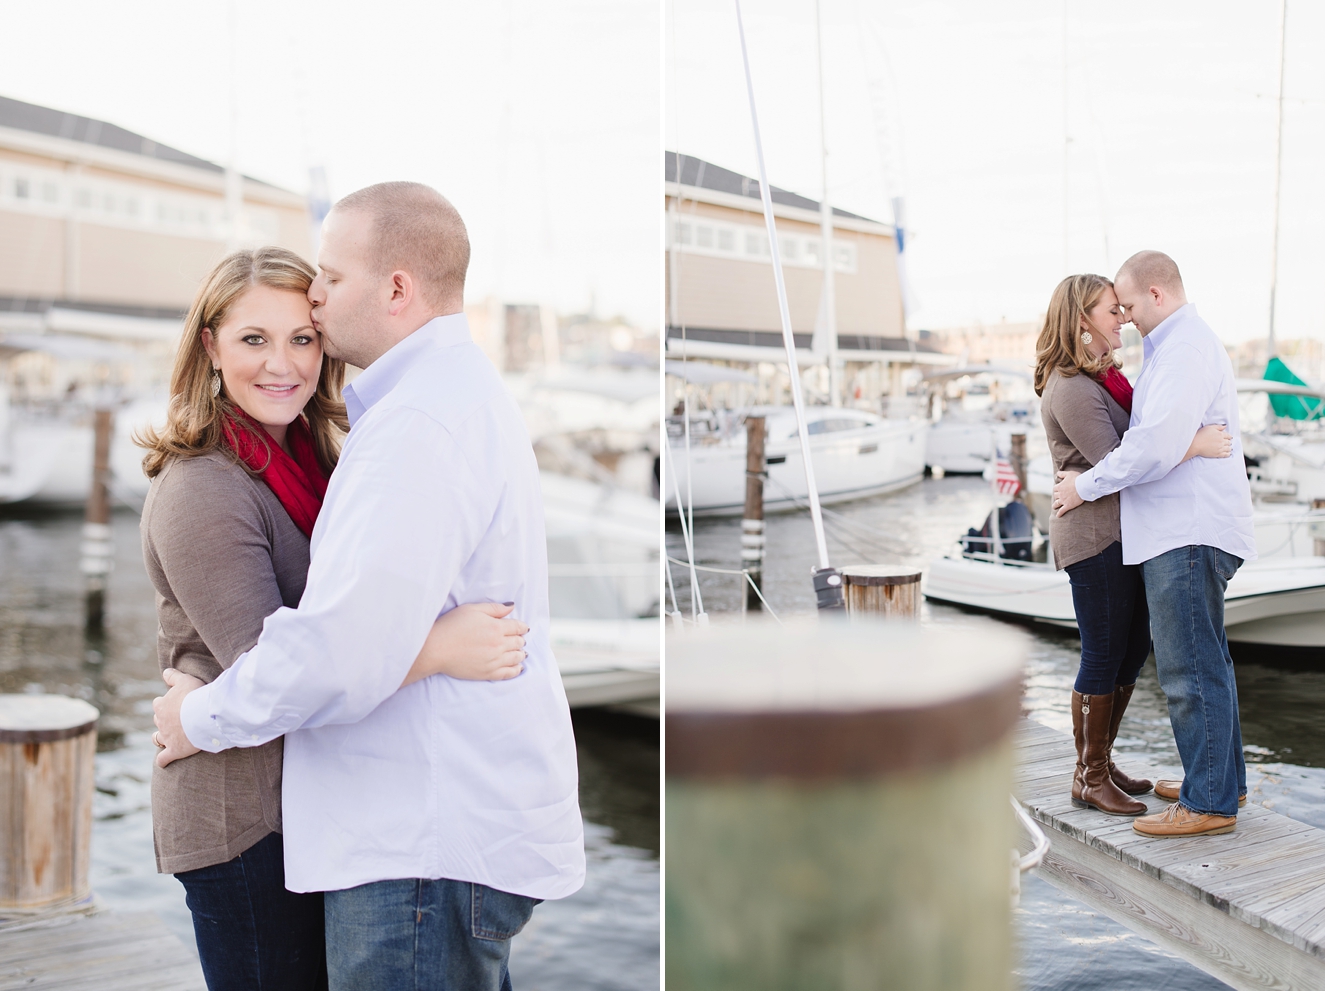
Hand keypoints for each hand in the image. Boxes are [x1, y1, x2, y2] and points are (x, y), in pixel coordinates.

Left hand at [152, 668, 205, 767]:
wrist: (203, 715)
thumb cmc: (195, 696)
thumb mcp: (185, 680)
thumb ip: (173, 676)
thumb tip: (165, 672)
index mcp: (161, 705)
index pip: (159, 704)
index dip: (166, 704)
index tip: (177, 704)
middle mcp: (161, 721)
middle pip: (158, 720)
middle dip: (165, 720)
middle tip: (179, 719)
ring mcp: (166, 737)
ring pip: (157, 738)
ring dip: (161, 738)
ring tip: (170, 738)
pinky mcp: (174, 751)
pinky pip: (163, 758)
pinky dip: (163, 761)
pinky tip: (164, 762)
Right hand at [402, 602, 528, 687]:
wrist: (436, 649)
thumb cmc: (451, 626)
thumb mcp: (472, 609)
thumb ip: (494, 608)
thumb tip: (511, 607)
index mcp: (496, 627)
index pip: (518, 627)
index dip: (522, 627)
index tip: (523, 628)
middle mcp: (499, 644)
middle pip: (518, 642)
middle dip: (520, 639)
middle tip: (519, 639)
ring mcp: (494, 660)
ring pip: (516, 657)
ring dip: (520, 653)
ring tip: (520, 652)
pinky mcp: (487, 673)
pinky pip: (509, 673)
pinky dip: (516, 670)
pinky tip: (518, 667)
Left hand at [1052, 470, 1083, 517]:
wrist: (1084, 486)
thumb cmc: (1077, 479)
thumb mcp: (1069, 473)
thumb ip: (1062, 473)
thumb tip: (1057, 473)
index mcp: (1059, 487)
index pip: (1055, 488)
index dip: (1057, 489)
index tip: (1058, 489)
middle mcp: (1060, 494)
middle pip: (1056, 496)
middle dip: (1057, 496)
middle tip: (1059, 497)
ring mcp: (1063, 500)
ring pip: (1057, 503)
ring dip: (1055, 505)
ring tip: (1054, 507)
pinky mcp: (1068, 505)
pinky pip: (1062, 510)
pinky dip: (1059, 513)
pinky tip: (1058, 516)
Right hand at [1191, 423, 1232, 459]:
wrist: (1195, 444)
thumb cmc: (1200, 435)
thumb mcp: (1209, 427)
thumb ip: (1218, 427)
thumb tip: (1225, 426)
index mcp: (1220, 434)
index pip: (1228, 436)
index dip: (1229, 436)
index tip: (1229, 437)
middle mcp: (1221, 441)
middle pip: (1228, 442)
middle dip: (1229, 442)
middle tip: (1228, 443)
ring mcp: (1220, 448)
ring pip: (1228, 448)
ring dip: (1229, 448)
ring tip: (1229, 448)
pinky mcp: (1217, 454)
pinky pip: (1226, 454)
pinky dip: (1228, 454)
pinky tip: (1228, 453)